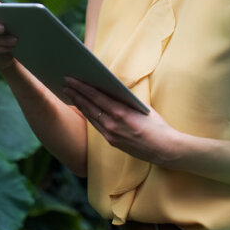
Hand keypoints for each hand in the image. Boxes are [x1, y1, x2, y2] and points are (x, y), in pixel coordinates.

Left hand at [62, 78, 181, 166]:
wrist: (165, 149)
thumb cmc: (157, 125)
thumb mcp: (142, 107)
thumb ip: (125, 100)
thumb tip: (111, 89)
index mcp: (120, 113)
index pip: (96, 96)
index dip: (81, 87)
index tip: (71, 79)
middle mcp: (112, 125)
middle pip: (89, 106)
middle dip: (75, 94)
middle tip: (64, 84)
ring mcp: (111, 135)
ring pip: (90, 116)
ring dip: (79, 104)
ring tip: (70, 94)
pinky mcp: (112, 142)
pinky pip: (97, 126)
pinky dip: (89, 115)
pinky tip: (84, 108)